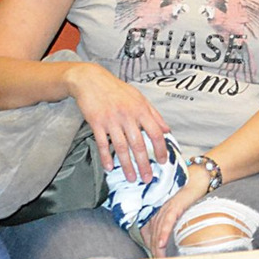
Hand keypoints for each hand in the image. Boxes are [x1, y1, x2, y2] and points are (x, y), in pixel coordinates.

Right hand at [67, 62, 169, 182]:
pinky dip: (106, 157)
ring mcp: (112, 120)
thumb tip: (167, 130)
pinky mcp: (96, 123)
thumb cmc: (117, 90)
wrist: (91, 80)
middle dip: (144, 163)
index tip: (163, 161)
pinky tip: (109, 168)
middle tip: (148, 178)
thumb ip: (154, 114)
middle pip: (139, 144)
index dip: (161, 148)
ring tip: (132, 178)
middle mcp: (128, 116)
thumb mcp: (140, 98)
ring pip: (121, 147)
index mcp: (141, 110)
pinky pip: (102, 144)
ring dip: (127, 165)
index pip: (155, 132)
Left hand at [140, 171, 209, 256]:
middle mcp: (157, 209)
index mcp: (157, 212)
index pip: (146, 232)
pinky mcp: (174, 205)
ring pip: (157, 230)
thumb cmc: (190, 195)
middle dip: (152, 250)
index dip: (148, 246)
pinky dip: (163, 233)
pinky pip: (166, 221)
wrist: (199, 178)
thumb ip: (172, 222)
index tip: (152, 258)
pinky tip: (162, 244)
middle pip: (150, 234)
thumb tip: (172, 240)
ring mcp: (165, 207)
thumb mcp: (180, 211)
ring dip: (157, 246)